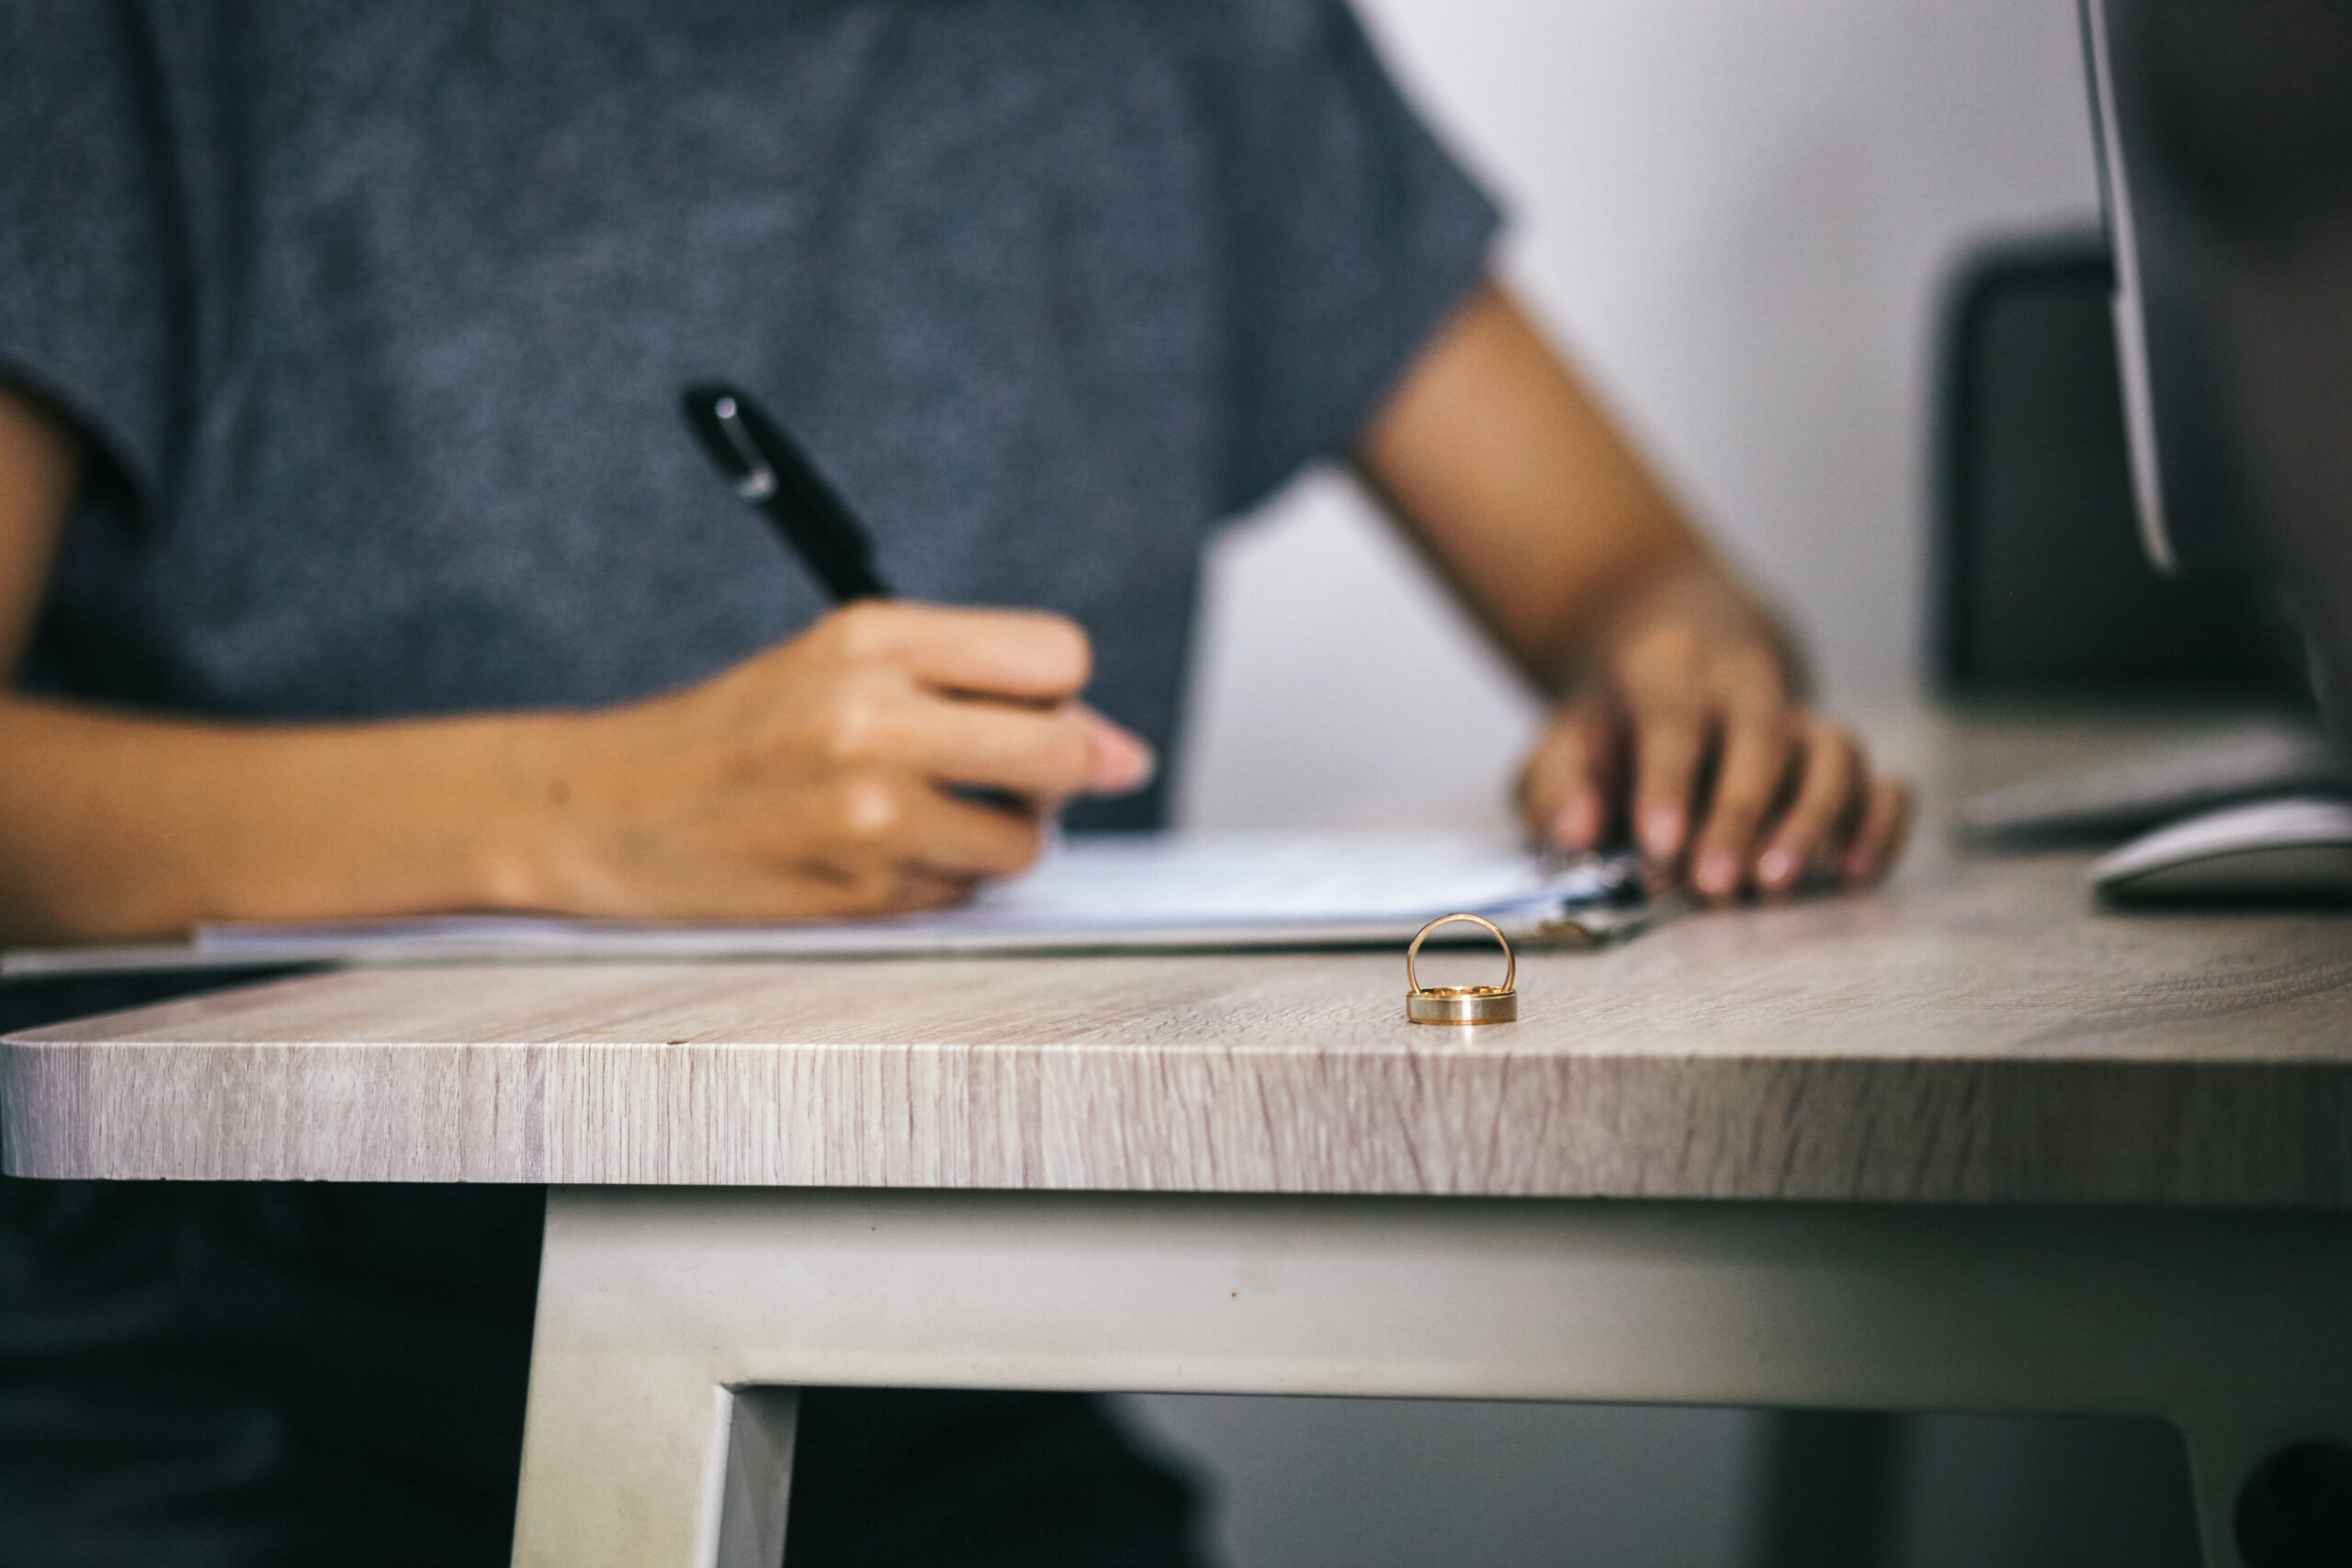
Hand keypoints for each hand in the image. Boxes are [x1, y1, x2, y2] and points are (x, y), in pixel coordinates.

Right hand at [523, 601, 1152, 918]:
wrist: (611, 813)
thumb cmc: (741, 731)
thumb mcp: (844, 661)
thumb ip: (980, 685)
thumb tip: (1124, 754)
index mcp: (873, 636)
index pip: (1057, 656)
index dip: (1059, 690)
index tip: (1029, 707)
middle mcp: (873, 718)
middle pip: (1065, 752)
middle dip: (1058, 773)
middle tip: (1012, 775)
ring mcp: (867, 813)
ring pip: (1026, 841)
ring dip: (1000, 838)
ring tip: (926, 815)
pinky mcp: (860, 891)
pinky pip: (964, 894)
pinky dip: (942, 881)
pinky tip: (878, 856)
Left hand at [1517, 617, 1910, 903]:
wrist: (1672, 674)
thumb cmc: (1612, 730)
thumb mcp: (1560, 745)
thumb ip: (1556, 786)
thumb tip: (1575, 831)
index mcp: (1668, 669)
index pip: (1672, 716)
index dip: (1667, 782)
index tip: (1659, 846)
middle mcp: (1746, 686)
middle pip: (1760, 736)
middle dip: (1740, 814)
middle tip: (1714, 886)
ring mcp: (1802, 720)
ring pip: (1833, 752)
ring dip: (1812, 822)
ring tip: (1775, 887)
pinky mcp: (1841, 760)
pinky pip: (1884, 783)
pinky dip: (1879, 827)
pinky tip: (1851, 876)